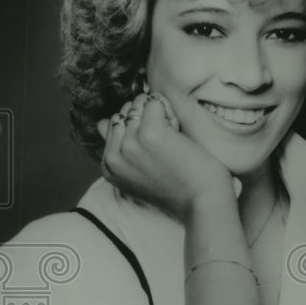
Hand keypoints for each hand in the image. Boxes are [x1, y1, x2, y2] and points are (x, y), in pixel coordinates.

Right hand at [97, 94, 235, 218]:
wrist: (201, 202)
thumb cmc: (177, 188)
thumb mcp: (136, 175)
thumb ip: (119, 151)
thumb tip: (103, 122)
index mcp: (108, 167)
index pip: (110, 125)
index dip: (135, 128)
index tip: (153, 147)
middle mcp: (115, 156)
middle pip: (124, 112)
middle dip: (145, 118)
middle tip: (165, 142)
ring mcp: (130, 143)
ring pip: (139, 104)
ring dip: (159, 114)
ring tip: (172, 138)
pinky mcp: (150, 132)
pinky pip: (155, 102)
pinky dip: (170, 111)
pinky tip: (178, 132)